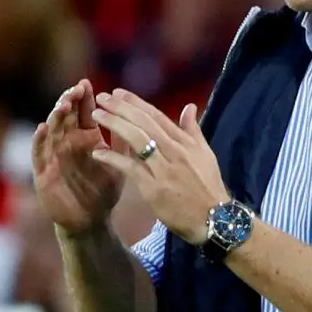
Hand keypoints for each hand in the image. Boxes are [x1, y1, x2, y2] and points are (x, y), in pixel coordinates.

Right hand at [32, 79, 124, 235]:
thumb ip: (125, 142)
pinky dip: (39, 140)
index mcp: (86, 136)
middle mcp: (67, 141)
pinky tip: (42, 128)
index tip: (86, 83)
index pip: (83, 111)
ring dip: (55, 116)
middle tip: (75, 90)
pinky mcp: (43, 172)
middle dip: (69, 101)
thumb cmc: (104, 191)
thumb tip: (141, 117)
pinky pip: (38, 153)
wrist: (91, 221)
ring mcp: (53, 155)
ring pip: (51, 129)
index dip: (84, 97)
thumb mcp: (119, 163)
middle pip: (65, 115)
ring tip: (64, 104)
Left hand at [88, 90, 228, 244]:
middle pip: (143, 123)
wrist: (214, 218)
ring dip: (115, 124)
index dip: (136, 103)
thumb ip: (193, 130)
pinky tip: (98, 153)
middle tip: (102, 98)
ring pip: (136, 139)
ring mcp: (163, 168)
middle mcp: (174, 150)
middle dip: (121, 108)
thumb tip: (189, 106)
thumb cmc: (208, 186)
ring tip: (97, 115)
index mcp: (184, 141)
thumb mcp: (205, 154)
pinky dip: (113, 159)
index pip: (156, 116)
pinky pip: (130, 168)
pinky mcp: (153, 187)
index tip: (118, 93)